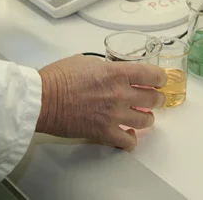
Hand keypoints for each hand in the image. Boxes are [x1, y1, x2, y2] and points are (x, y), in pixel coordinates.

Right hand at [36, 55, 167, 150]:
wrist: (42, 99)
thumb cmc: (58, 78)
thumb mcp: (86, 61)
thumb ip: (106, 67)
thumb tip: (113, 71)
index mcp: (117, 73)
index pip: (152, 75)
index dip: (160, 78)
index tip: (159, 80)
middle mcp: (120, 94)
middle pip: (154, 99)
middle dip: (156, 98)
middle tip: (154, 98)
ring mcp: (114, 115)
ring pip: (146, 120)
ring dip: (147, 118)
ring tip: (142, 116)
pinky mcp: (104, 133)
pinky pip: (128, 141)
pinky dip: (131, 139)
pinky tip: (128, 134)